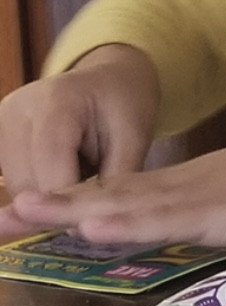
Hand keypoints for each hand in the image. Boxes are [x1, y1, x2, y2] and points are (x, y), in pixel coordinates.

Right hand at [0, 45, 158, 238]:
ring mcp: (0, 122)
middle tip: (89, 217)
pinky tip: (60, 186)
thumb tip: (85, 226)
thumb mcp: (133, 137)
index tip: (92, 225)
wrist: (106, 79)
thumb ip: (112, 180)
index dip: (70, 204)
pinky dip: (36, 191)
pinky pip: (11, 179)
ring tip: (78, 190)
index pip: (50, 167)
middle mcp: (17, 110)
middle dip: (58, 207)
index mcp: (56, 102)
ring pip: (16, 186)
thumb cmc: (123, 105)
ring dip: (46, 201)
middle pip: (27, 181)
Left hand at [2, 133, 225, 251]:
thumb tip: (166, 244)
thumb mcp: (225, 214)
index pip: (107, 198)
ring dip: (67, 208)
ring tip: (22, 208)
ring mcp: (188, 197)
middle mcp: (170, 189)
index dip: (62, 204)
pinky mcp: (210, 210)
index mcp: (173, 192)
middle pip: (99, 196)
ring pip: (118, 204)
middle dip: (47, 207)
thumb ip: (194, 226)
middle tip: (1, 214)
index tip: (20, 212)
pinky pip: (160, 218)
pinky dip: (123, 222)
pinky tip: (90, 224)